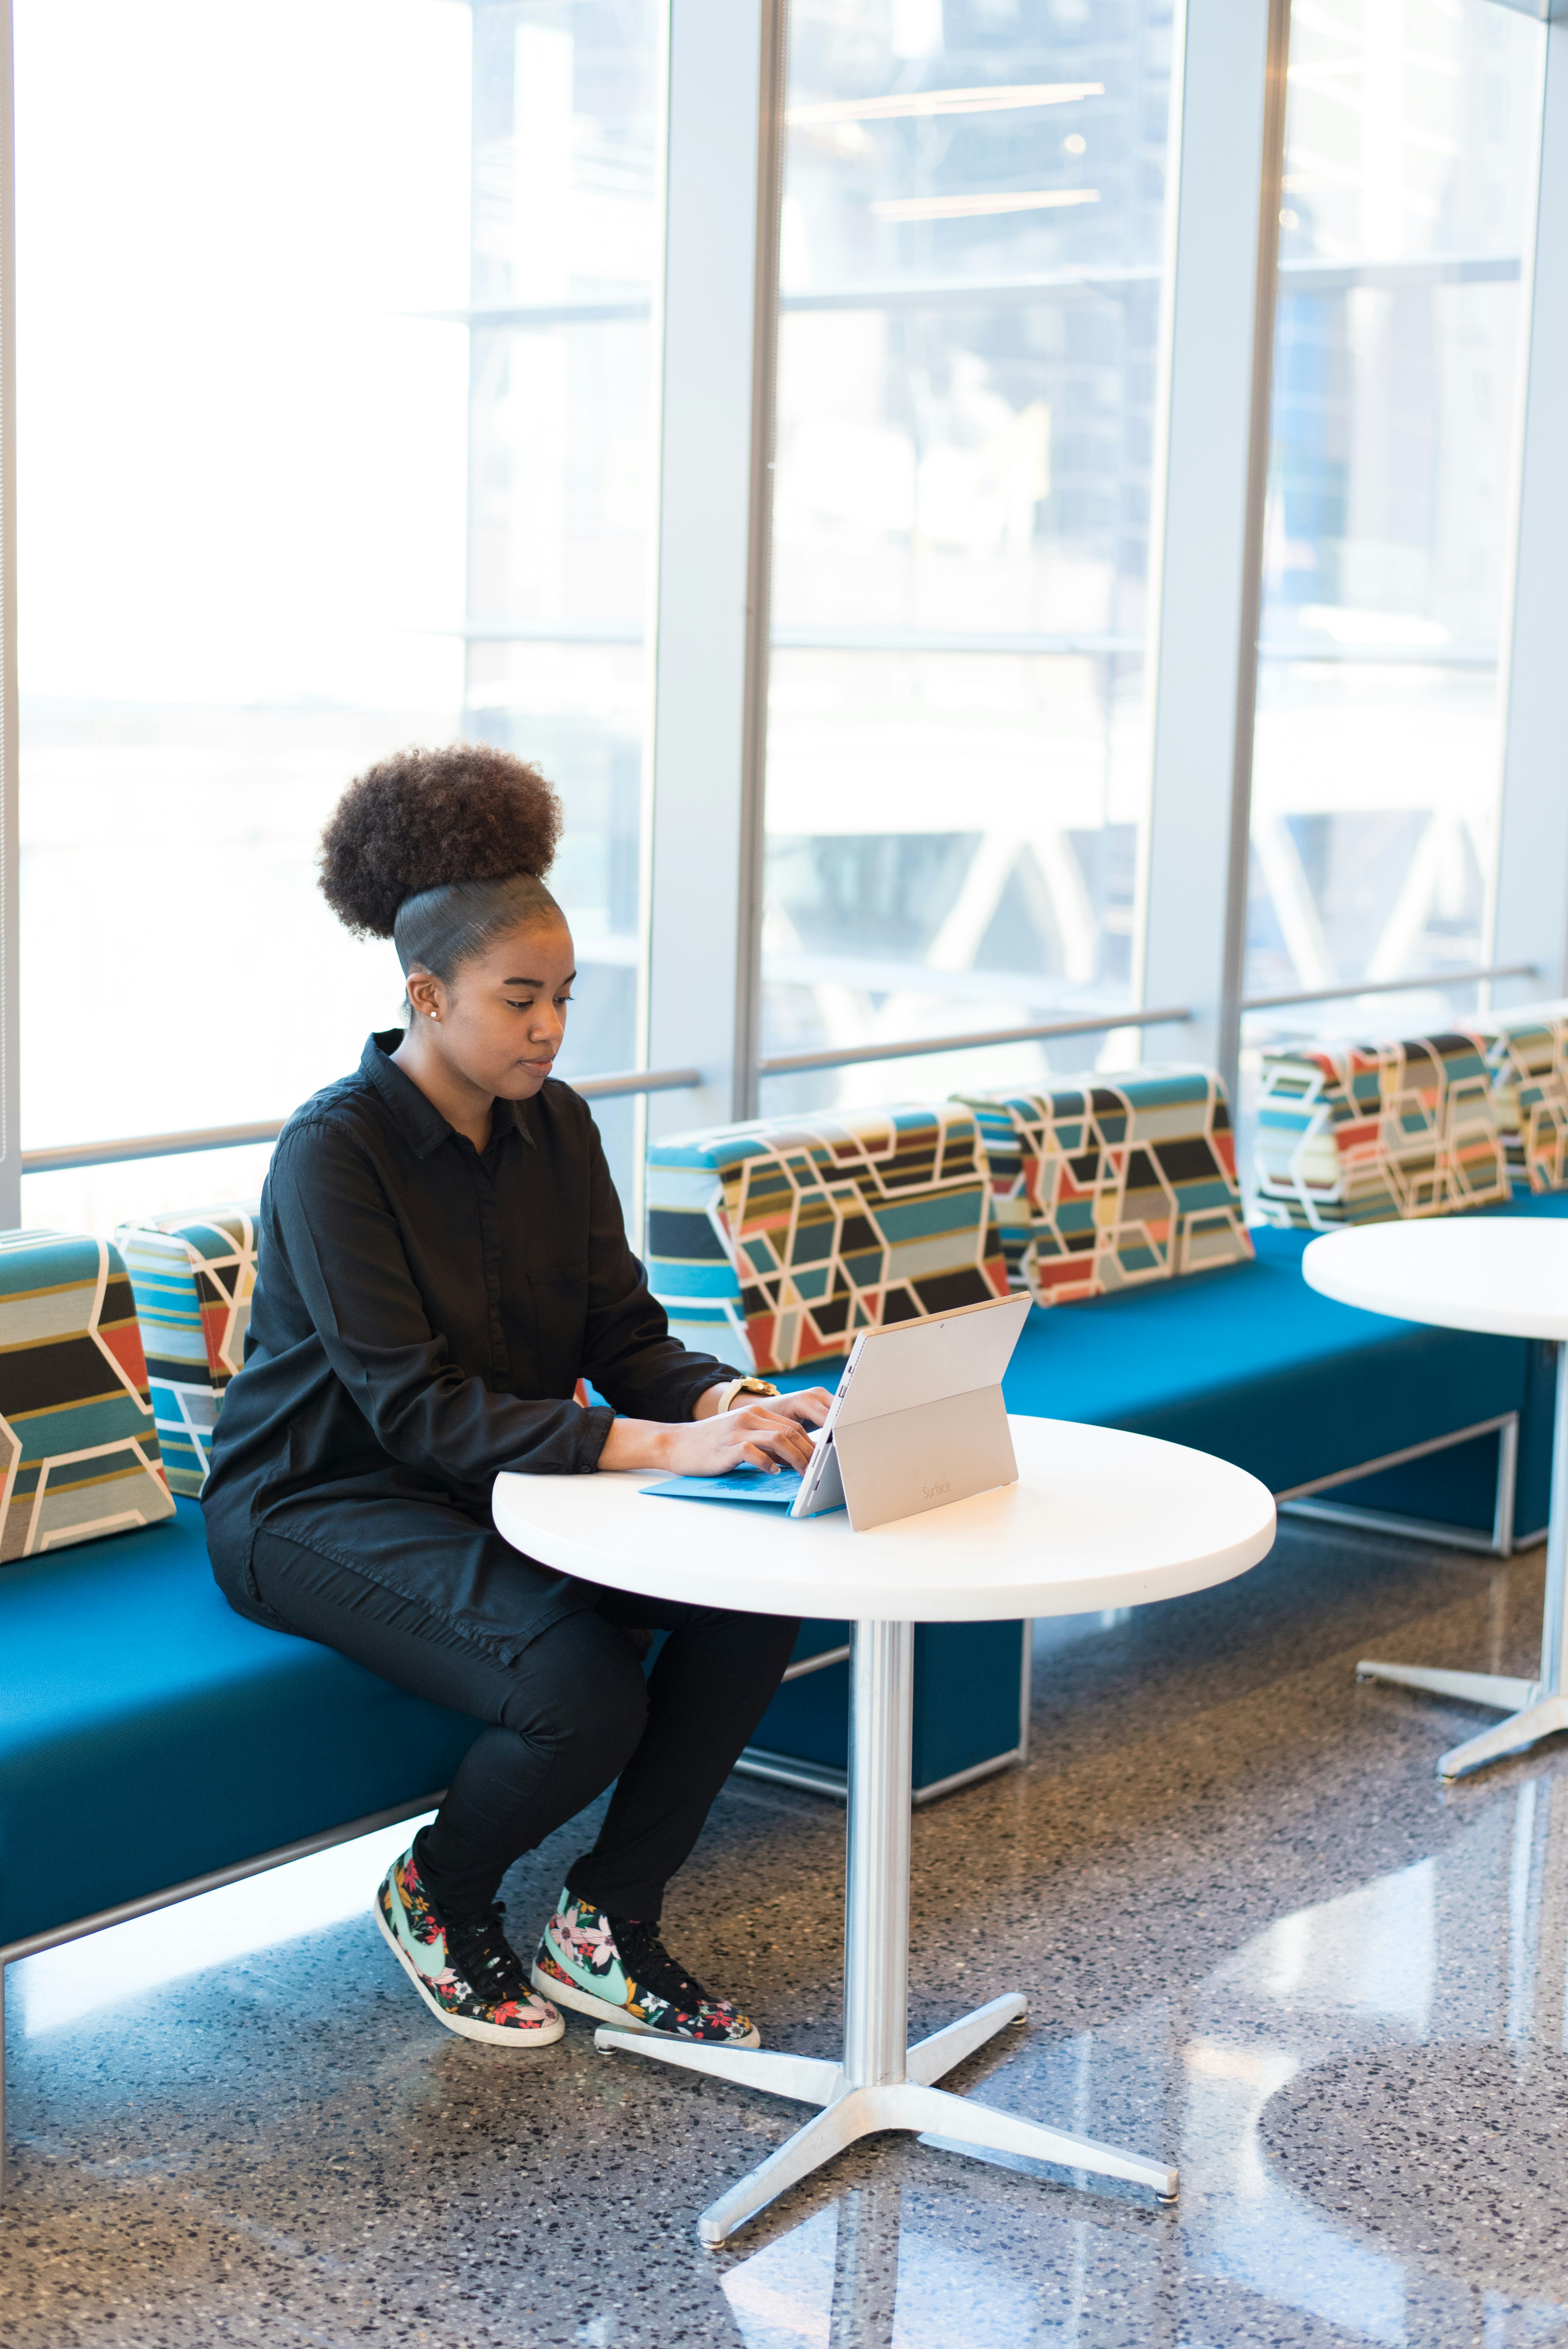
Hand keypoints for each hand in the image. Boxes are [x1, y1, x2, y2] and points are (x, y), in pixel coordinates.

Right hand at [598, 1386, 833, 1476]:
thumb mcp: (742, 1437)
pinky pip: (754, 1452)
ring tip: (805, 1474)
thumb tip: (795, 1459)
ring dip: (797, 1458)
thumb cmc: (712, 1445)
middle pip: (792, 1431)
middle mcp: (750, 1417)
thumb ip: (766, 1442)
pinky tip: (773, 1472)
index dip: (814, 1441)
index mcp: (756, 1413)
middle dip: (811, 1452)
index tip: (827, 1455)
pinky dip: (768, 1462)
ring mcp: (738, 1431)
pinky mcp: (727, 1447)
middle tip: (821, 1470)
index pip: (794, 1425)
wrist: (676, 1444)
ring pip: (779, 1438)